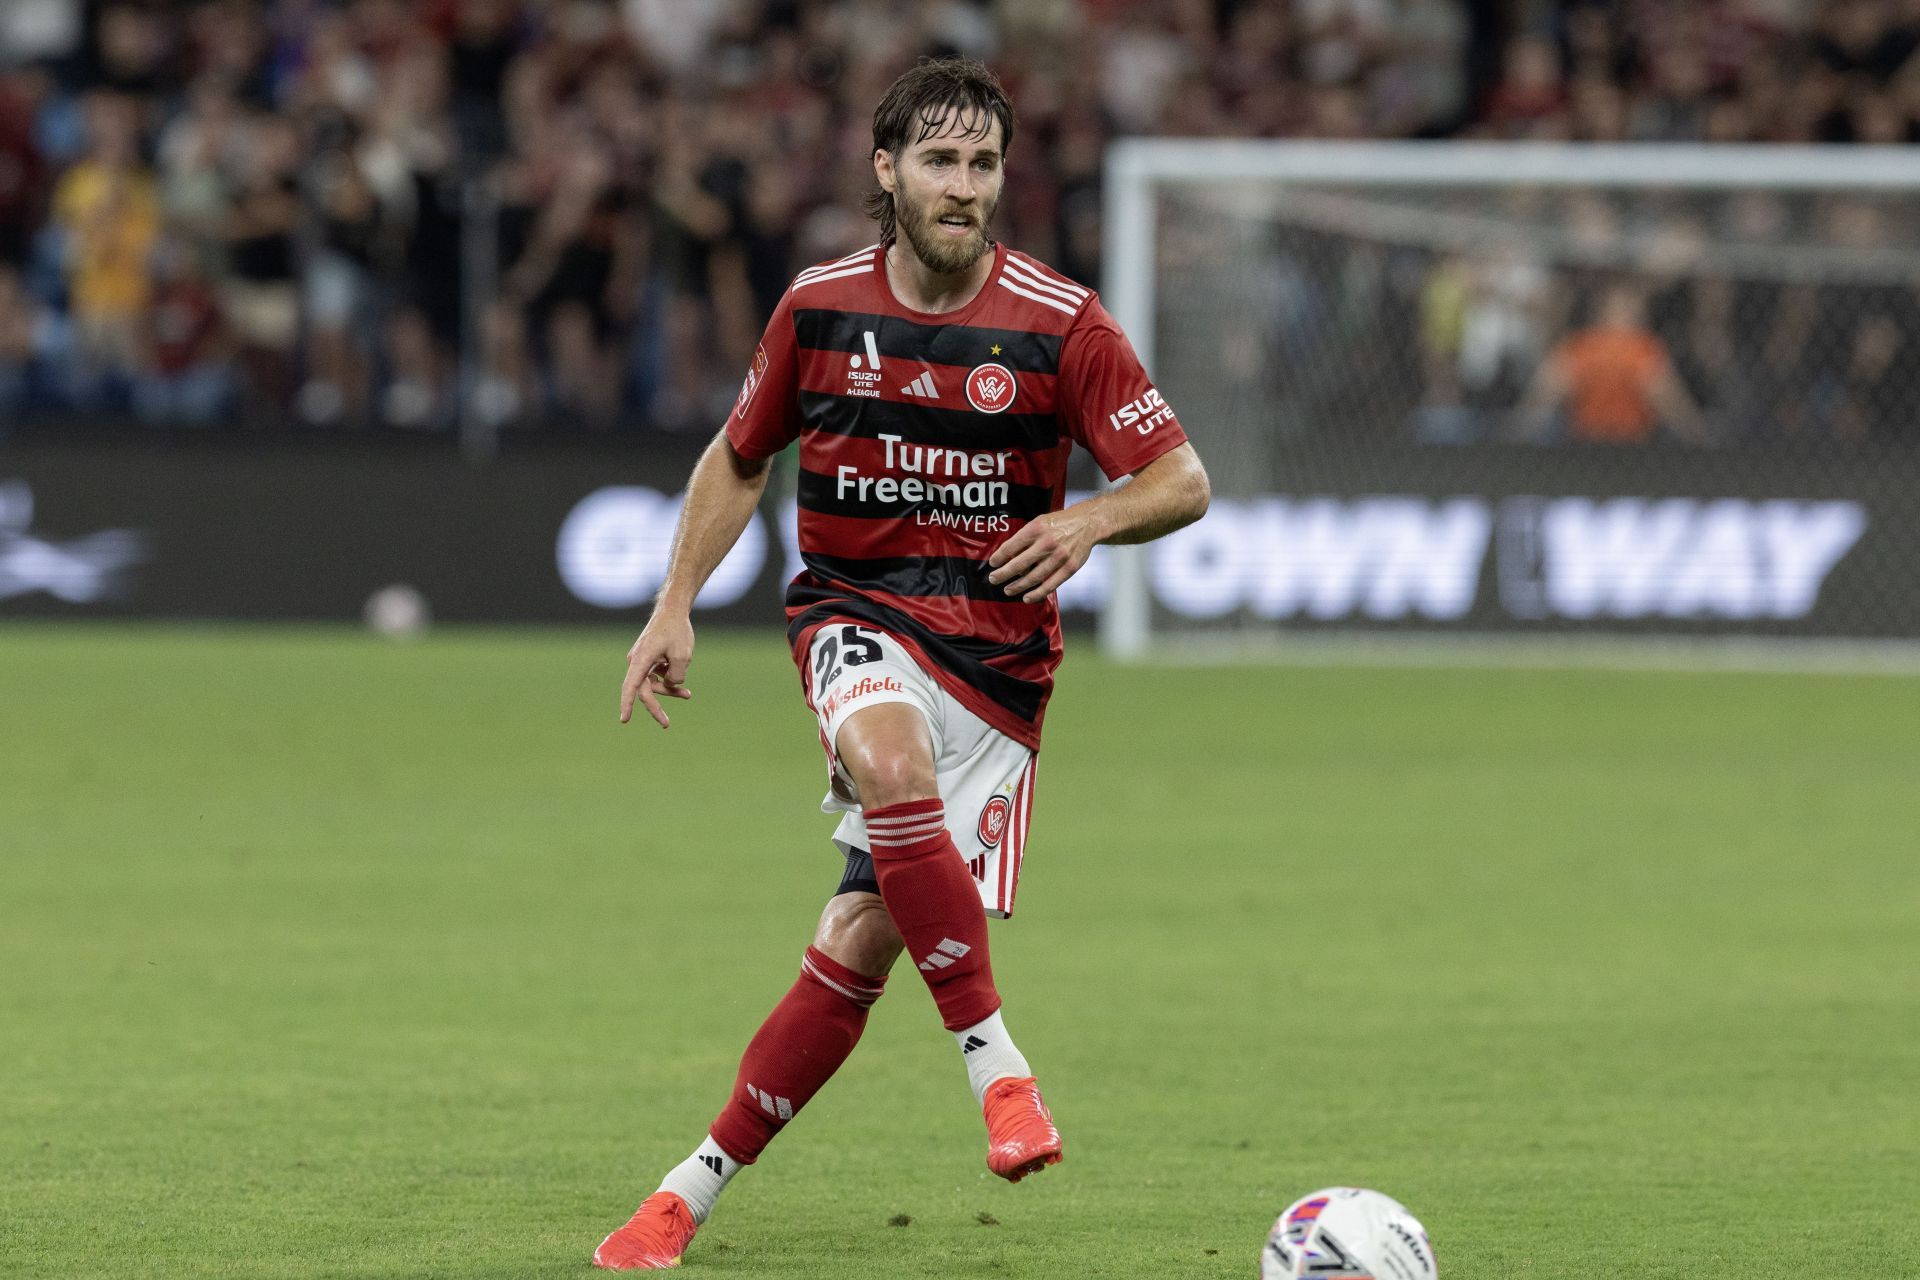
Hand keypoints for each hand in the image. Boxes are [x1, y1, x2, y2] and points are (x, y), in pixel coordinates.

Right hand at [618, 613, 694, 727]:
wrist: (673, 611)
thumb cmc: (677, 631)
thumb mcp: (683, 657)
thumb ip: (677, 677)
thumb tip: (671, 685)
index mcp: (641, 660)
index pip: (631, 686)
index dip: (627, 704)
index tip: (624, 720)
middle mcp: (637, 661)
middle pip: (644, 690)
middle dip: (656, 707)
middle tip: (666, 724)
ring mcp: (642, 661)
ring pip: (652, 684)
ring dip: (668, 691)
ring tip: (687, 695)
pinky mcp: (649, 660)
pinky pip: (656, 676)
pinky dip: (668, 679)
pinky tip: (682, 681)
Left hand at [987, 507, 1099, 603]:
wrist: (1087, 524)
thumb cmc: (1058, 524)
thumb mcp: (1039, 521)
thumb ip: (1024, 537)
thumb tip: (1006, 556)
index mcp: (1036, 529)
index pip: (1011, 546)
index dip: (999, 557)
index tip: (992, 564)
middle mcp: (1047, 543)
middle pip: (1019, 564)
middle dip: (1003, 574)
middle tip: (994, 579)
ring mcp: (1060, 556)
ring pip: (1033, 577)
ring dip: (1017, 586)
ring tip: (1008, 590)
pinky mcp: (1069, 568)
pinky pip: (1050, 585)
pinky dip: (1037, 594)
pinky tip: (1026, 597)